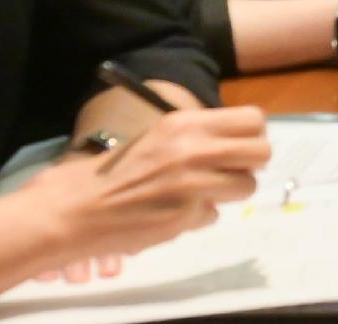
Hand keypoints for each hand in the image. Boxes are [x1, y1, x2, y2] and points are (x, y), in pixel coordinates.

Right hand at [12, 102, 268, 270]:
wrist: (75, 208)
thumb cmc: (112, 171)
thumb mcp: (158, 139)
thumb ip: (196, 139)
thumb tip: (236, 146)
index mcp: (185, 123)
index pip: (252, 119)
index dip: (252, 136)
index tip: (239, 148)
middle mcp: (194, 149)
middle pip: (262, 151)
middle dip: (251, 165)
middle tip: (232, 173)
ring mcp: (192, 184)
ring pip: (246, 187)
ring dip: (229, 194)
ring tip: (201, 195)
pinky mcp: (185, 216)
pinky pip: (213, 215)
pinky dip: (199, 217)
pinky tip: (174, 214)